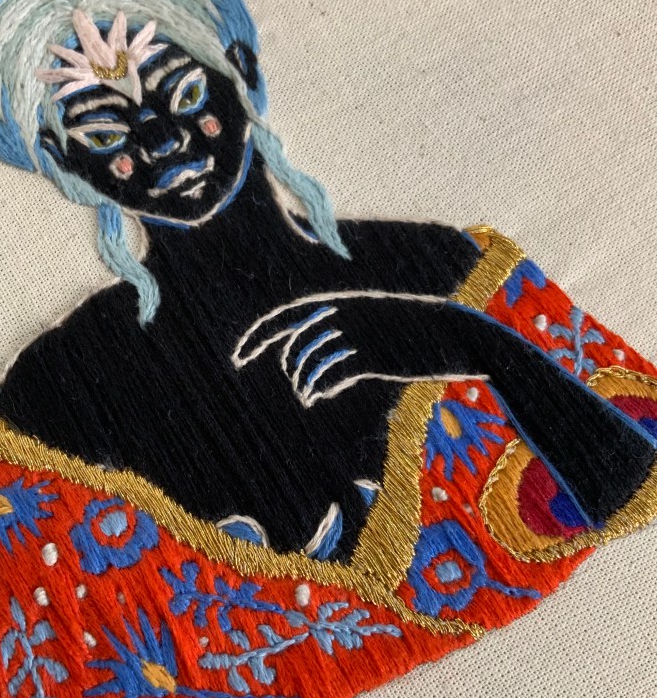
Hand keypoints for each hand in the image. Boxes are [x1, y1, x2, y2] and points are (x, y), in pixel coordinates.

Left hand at [232, 290, 421, 407]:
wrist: (458, 334)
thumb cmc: (416, 330)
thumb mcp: (376, 323)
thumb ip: (344, 332)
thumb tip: (312, 352)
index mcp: (343, 301)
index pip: (288, 315)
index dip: (258, 335)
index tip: (238, 355)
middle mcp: (347, 314)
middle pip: (295, 341)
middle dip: (284, 362)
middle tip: (282, 380)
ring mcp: (359, 335)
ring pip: (311, 361)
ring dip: (304, 382)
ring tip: (310, 394)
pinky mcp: (374, 358)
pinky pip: (334, 376)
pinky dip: (321, 388)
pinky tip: (320, 397)